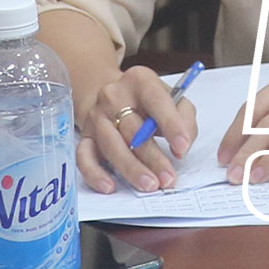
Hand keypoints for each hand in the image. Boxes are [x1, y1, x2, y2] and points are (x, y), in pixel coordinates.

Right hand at [75, 65, 196, 194]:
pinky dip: (96, 174)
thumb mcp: (172, 99)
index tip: (182, 147)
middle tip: (168, 178)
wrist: (111, 96)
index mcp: (140, 80)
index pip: (157, 101)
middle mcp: (114, 96)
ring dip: (132, 169)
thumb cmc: (148, 101)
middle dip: (153, 157)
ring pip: (112, 146)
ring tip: (149, 185)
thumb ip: (185, 117)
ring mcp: (96, 117)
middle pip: (133, 129)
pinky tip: (110, 187)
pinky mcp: (84, 136)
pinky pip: (84, 157)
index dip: (171, 125)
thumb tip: (182, 146)